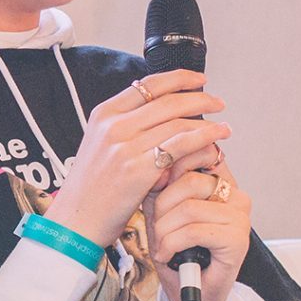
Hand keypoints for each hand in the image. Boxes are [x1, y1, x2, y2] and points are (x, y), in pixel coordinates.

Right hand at [44, 70, 231, 247]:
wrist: (76, 221)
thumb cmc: (92, 188)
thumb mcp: (102, 145)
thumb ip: (127, 127)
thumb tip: (163, 112)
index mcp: (104, 114)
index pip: (148, 85)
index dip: (179, 79)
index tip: (199, 81)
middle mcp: (113, 125)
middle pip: (167, 101)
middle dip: (200, 98)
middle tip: (218, 103)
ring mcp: (125, 146)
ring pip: (177, 122)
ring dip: (207, 122)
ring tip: (224, 128)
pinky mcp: (138, 169)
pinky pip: (180, 146)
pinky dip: (203, 140)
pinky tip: (216, 142)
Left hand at [142, 154, 251, 300]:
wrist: (190, 293)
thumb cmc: (175, 249)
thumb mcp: (161, 210)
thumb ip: (161, 184)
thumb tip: (155, 162)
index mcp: (220, 180)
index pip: (198, 152)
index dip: (169, 167)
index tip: (155, 188)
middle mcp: (235, 194)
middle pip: (188, 181)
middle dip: (162, 206)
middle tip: (156, 228)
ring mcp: (240, 217)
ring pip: (188, 208)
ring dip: (164, 230)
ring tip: (161, 245)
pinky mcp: (238, 240)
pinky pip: (194, 231)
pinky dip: (172, 243)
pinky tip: (167, 254)